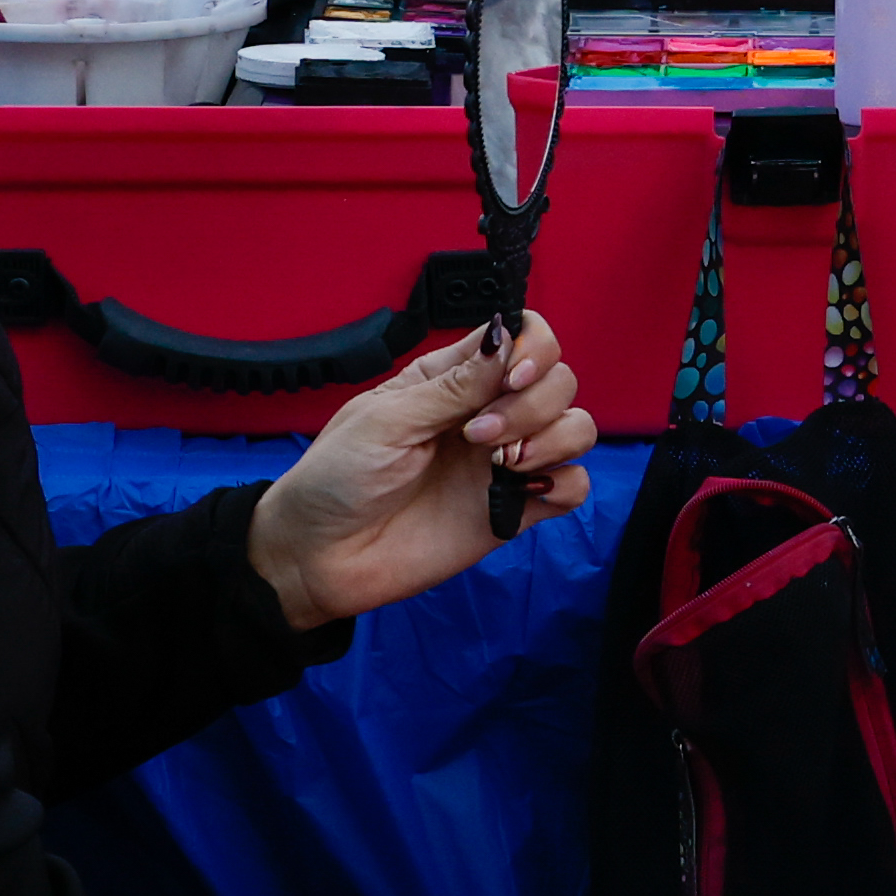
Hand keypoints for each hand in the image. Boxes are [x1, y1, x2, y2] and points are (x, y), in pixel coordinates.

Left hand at [245, 315, 595, 630]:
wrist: (319, 558)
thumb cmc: (336, 480)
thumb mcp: (386, 420)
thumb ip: (453, 386)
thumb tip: (508, 338)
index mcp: (451, 379)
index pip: (521, 337)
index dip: (532, 349)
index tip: (508, 377)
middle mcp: (486, 414)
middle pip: (558, 380)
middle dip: (534, 401)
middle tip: (479, 436)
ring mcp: (502, 463)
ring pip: (575, 427)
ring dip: (554, 438)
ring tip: (504, 465)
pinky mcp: (513, 511)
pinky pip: (572, 486)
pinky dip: (564, 483)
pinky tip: (523, 491)